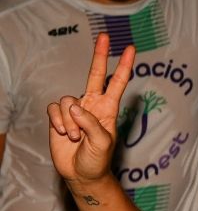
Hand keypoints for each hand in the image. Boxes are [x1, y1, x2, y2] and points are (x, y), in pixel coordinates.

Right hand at [47, 33, 134, 184]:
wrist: (81, 173)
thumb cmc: (97, 159)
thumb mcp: (102, 142)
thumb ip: (91, 123)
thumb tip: (74, 106)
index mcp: (108, 108)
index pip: (117, 82)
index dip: (124, 66)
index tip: (131, 48)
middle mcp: (91, 104)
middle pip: (94, 74)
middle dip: (99, 55)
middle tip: (105, 36)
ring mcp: (74, 110)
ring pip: (67, 100)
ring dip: (69, 120)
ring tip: (75, 136)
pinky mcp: (58, 117)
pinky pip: (54, 109)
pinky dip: (58, 121)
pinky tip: (63, 133)